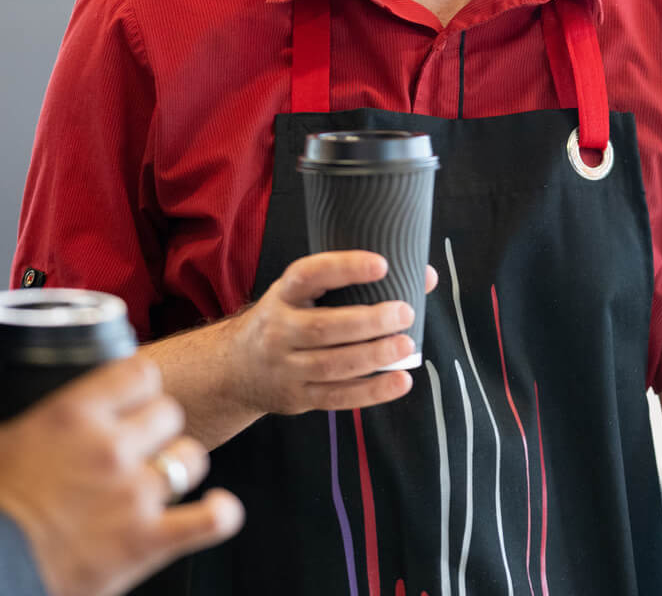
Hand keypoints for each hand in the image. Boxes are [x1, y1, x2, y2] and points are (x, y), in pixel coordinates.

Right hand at [0, 352, 243, 595]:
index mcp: (73, 415)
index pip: (139, 373)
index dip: (138, 382)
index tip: (131, 394)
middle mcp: (112, 447)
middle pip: (168, 412)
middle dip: (157, 424)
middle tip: (139, 440)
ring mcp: (135, 494)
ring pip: (191, 458)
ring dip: (179, 464)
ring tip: (163, 474)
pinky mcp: (148, 540)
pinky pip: (210, 521)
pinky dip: (219, 514)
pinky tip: (217, 509)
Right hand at [224, 251, 439, 416]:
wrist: (236, 369)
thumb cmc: (287, 320)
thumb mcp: (305, 294)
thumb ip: (356, 283)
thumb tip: (424, 274)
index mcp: (283, 295)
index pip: (309, 275)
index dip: (345, 268)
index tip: (382, 264)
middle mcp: (279, 330)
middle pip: (324, 328)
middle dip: (369, 321)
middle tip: (404, 313)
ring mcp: (286, 368)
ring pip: (333, 365)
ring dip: (374, 356)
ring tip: (406, 345)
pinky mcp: (298, 397)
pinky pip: (338, 397)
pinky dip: (372, 391)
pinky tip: (400, 380)